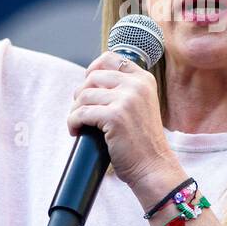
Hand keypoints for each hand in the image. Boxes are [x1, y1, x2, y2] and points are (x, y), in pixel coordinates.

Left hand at [67, 52, 181, 200]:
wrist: (153, 166)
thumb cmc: (142, 141)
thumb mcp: (140, 106)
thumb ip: (124, 90)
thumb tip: (90, 80)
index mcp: (144, 79)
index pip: (110, 58)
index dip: (93, 69)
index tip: (88, 87)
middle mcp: (137, 85)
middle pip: (92, 77)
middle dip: (81, 95)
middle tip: (83, 113)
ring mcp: (127, 100)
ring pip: (83, 95)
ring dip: (75, 111)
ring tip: (80, 124)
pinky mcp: (115, 116)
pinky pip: (80, 113)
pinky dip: (73, 123)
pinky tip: (77, 131)